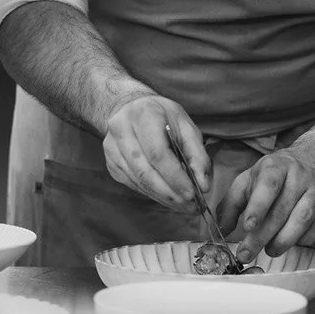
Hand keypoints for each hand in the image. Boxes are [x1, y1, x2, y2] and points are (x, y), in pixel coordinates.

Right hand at [102, 94, 211, 209]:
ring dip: (162, 197)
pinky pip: (133, 184)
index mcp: (142, 115)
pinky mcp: (111, 163)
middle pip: (145, 171)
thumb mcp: (185, 124)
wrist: (130, 107)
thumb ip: (197, 154)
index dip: (175, 177)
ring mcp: (112, 148)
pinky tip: (167, 197)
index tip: (192, 193)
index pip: (157, 153)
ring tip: (183, 205)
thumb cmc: (161, 115)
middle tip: (190, 206)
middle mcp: (121, 130)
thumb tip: (203, 184)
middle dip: (170, 193)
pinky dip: (152, 193)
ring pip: (138, 181)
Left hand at [216, 143, 314, 262]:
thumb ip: (232, 202)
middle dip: (262, 235)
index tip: (247, 225)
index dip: (258, 206)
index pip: (267, 185)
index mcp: (276, 166)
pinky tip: (292, 244)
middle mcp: (299, 177)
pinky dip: (304, 240)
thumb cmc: (279, 172)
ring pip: (302, 220)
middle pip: (281, 209)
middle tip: (247, 253)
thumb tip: (221, 229)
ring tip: (269, 251)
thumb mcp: (251, 177)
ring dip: (284, 240)